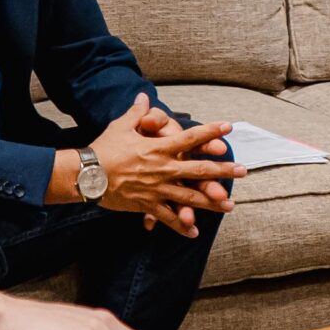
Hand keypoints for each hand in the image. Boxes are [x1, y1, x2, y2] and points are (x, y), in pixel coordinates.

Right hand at [89, 93, 242, 235]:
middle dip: (223, 171)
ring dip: (211, 202)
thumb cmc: (104, 148)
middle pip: (199, 170)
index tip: (229, 127)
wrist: (86, 175)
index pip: (190, 138)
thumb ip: (137, 113)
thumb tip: (144, 97)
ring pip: (190, 197)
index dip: (211, 132)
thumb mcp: (121, 126)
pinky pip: (168, 218)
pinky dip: (181, 226)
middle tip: (243, 171)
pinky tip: (194, 233)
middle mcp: (163, 169)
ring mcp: (157, 189)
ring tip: (230, 205)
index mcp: (159, 148)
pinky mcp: (147, 205)